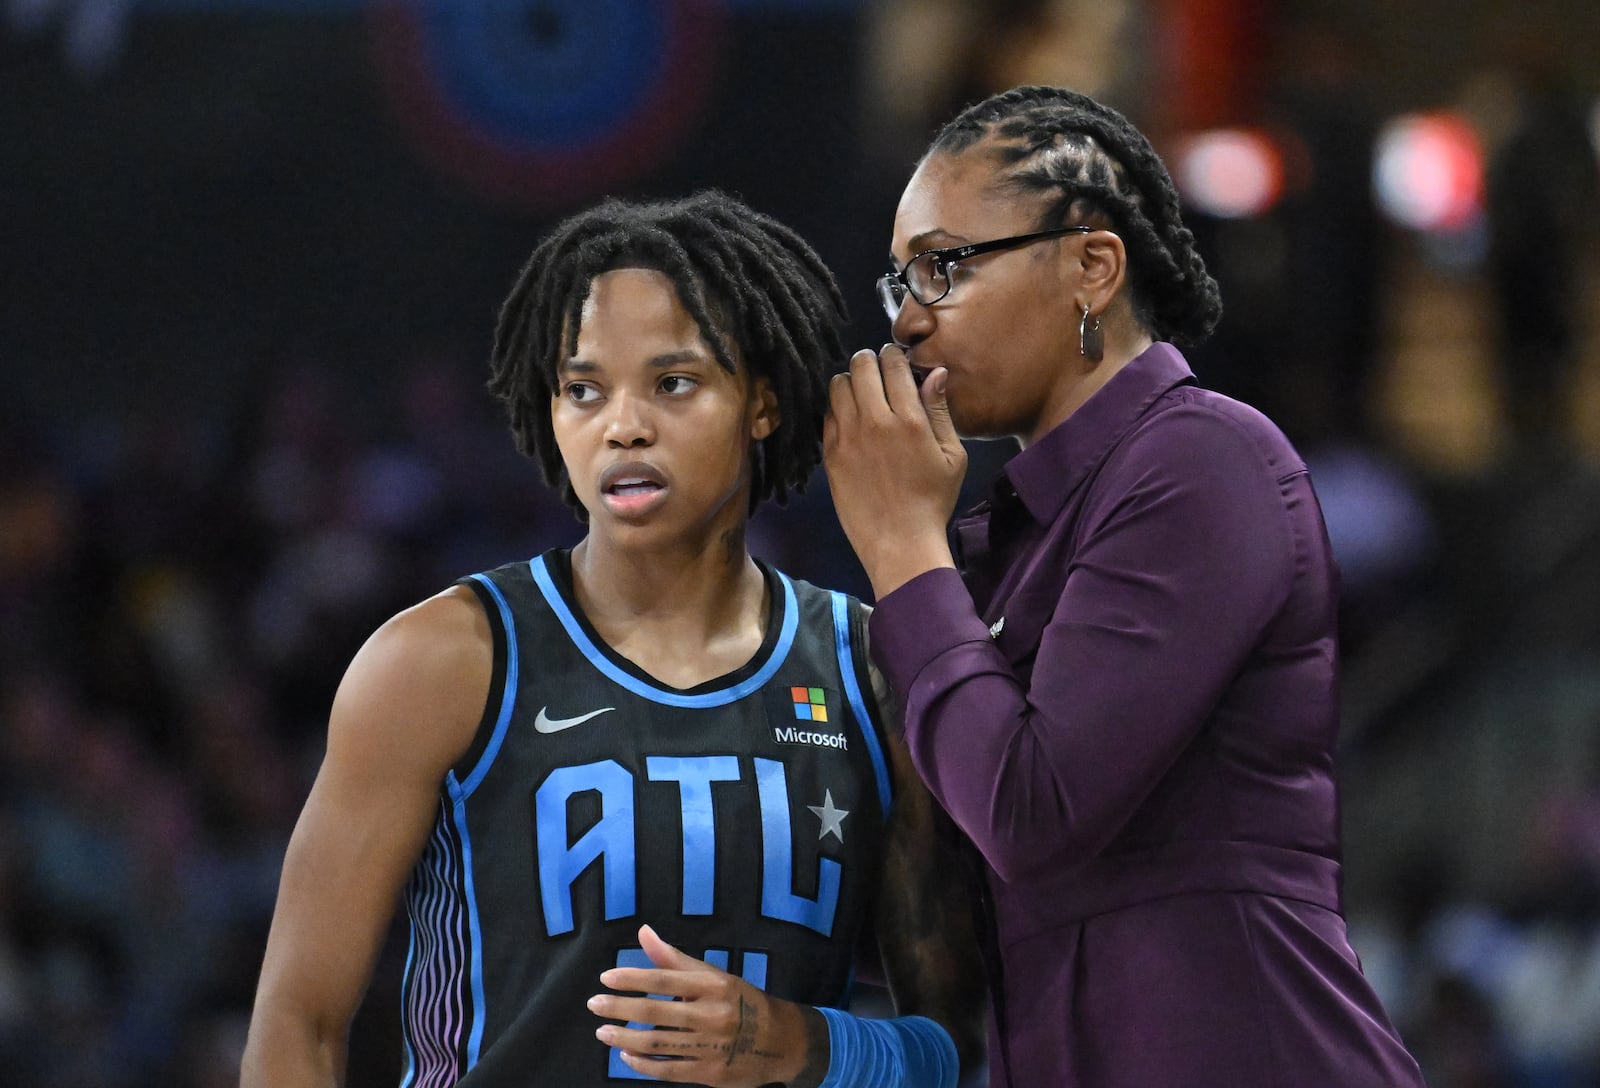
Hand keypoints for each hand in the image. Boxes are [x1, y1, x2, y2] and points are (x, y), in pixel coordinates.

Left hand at [589, 925, 815, 1085]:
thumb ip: (675, 959)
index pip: (664, 979)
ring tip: (602, 1031)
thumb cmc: (740, 1002)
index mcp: (714, 986)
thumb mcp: (714, 976)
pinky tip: (626, 1055)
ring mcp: (711, 1047)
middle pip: (656, 1012)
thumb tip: (643, 933)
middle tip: (594, 1004)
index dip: (632, 978)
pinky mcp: (709, 1073)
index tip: (606, 978)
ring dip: (624, 1038)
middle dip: (620, 1008)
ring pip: (658, 1043)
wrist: (780, 1042)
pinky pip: (668, 1070)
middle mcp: (713, 1015)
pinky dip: (643, 1064)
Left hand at [823, 345, 965, 598]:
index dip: (894, 355)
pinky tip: (851, 421)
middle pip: (860, 366)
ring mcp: (848, 438)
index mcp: (910, 420)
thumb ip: (940, 411)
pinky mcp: (830, 455)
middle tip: (876, 371)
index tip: (897, 361)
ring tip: (861, 394)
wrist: (899, 542)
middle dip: (869, 361)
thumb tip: (935, 372)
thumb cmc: (933, 501)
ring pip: (837, 385)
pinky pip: (827, 415)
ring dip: (850, 382)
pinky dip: (838, 410)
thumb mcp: (953, 456)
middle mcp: (876, 422)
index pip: (893, 364)